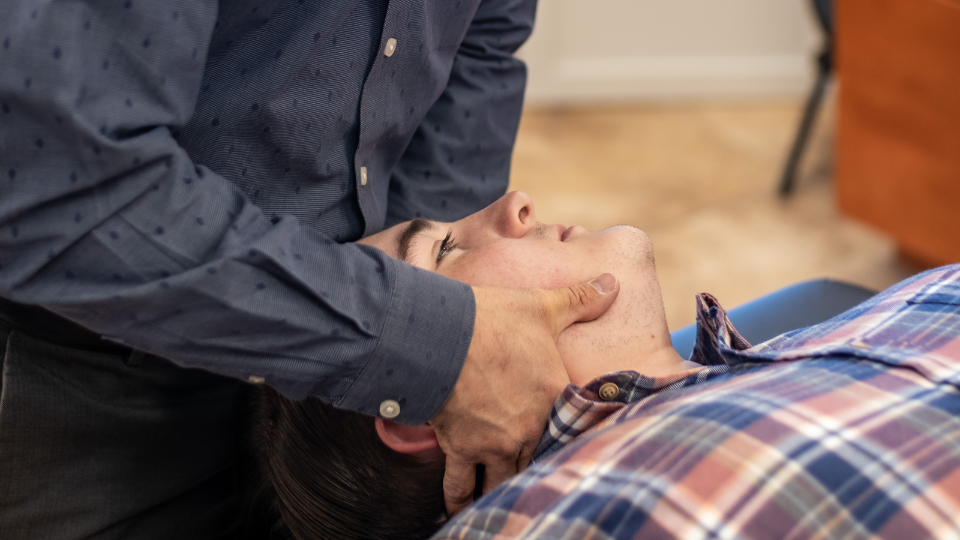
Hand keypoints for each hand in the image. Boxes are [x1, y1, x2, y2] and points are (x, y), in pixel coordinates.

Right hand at [429, 273, 618, 514]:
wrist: (440, 335)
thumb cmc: (493, 319)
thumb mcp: (542, 306)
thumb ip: (581, 299)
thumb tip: (611, 282)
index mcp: (552, 397)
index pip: (576, 427)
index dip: (579, 439)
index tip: (586, 452)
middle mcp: (528, 428)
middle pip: (540, 460)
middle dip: (540, 469)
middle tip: (547, 481)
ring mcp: (495, 443)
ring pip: (505, 479)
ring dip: (505, 489)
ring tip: (508, 500)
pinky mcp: (462, 448)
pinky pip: (461, 484)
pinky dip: (460, 500)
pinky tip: (461, 513)